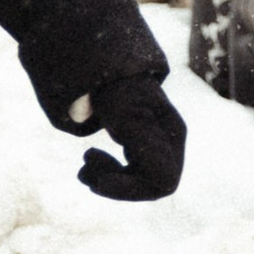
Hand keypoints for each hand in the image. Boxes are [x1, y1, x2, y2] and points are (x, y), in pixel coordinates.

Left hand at [72, 75, 185, 201]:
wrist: (104, 64)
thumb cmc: (117, 85)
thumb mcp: (125, 110)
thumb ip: (141, 137)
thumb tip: (163, 177)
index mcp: (171, 134)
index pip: (162, 180)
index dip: (132, 189)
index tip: (100, 181)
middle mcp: (167, 143)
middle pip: (151, 185)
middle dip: (116, 185)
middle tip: (83, 173)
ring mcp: (154, 146)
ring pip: (138, 181)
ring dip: (107, 180)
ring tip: (82, 170)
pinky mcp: (139, 146)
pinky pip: (129, 173)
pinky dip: (107, 172)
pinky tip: (88, 160)